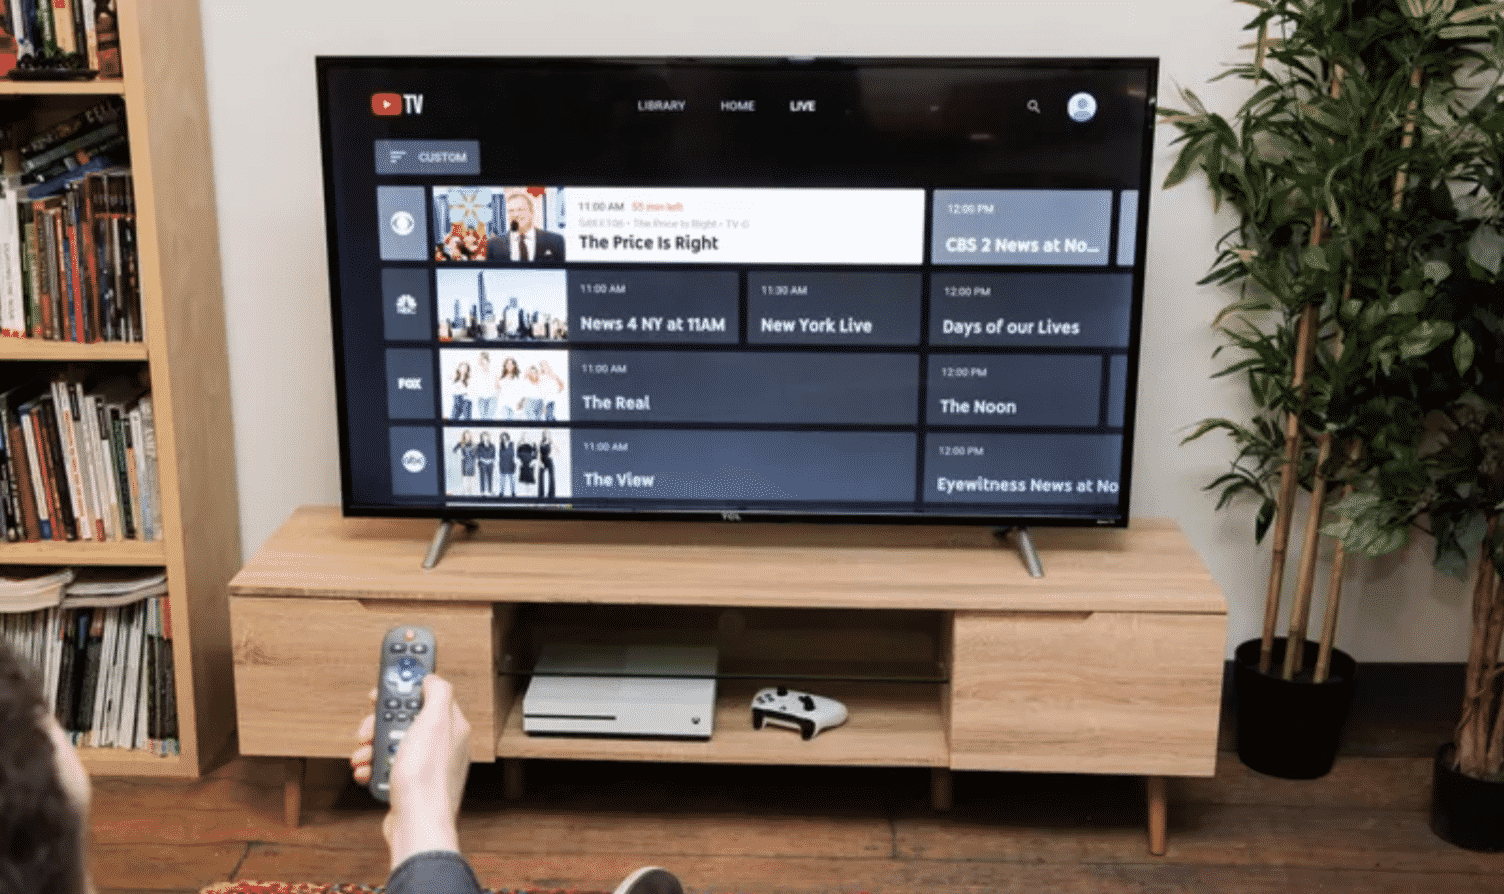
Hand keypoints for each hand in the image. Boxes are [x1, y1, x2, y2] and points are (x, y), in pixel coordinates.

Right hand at [351, 674, 472, 868]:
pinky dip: (372, 767)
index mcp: (450, 725)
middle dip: (380, 721)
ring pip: (390, 742)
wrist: (417, 823)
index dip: (404, 684)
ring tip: (366, 754)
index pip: (426, 692)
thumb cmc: (427, 777)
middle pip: (403, 717)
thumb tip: (432, 678)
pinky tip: (368, 771)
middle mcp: (439, 744)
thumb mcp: (435, 721)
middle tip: (369, 728)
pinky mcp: (408, 783)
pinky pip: (384, 766)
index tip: (386, 679)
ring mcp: (423, 764)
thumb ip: (438, 692)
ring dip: (371, 746)